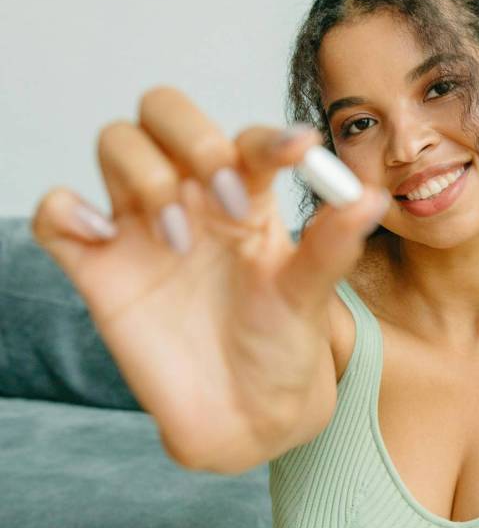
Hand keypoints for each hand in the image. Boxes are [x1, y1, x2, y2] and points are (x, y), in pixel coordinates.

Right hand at [30, 86, 390, 467]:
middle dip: (191, 135)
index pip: (246, 139)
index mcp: (248, 196)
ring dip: (143, 173)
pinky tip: (103, 239)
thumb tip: (370, 197)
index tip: (298, 155)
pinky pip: (58, 216)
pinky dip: (67, 212)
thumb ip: (332, 246)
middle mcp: (193, 198)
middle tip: (225, 197)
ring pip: (117, 144)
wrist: (245, 415)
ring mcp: (142, 226)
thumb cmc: (282, 346)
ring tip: (179, 241)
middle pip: (166, 112)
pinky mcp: (99, 267)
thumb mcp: (310, 296)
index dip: (266, 139)